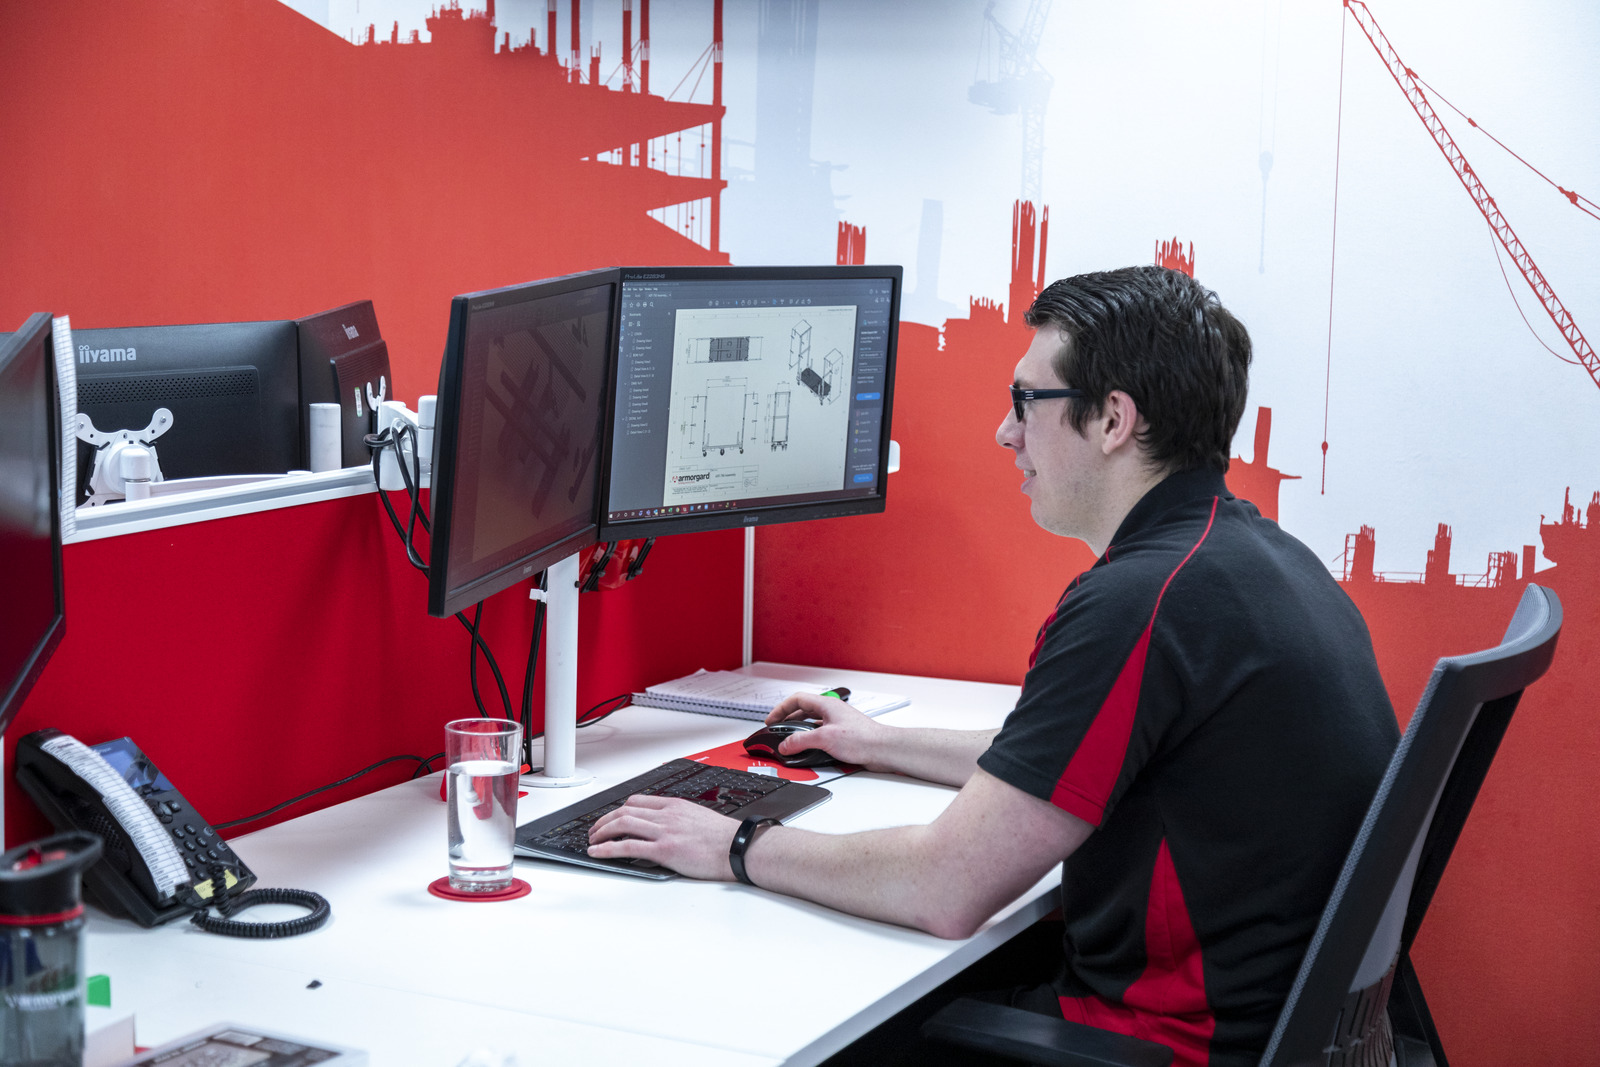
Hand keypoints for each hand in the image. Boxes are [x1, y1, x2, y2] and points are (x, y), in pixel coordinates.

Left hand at [587, 795, 742, 880]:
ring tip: (592, 840)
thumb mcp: (699, 819)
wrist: (739, 848)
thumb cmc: (726, 839)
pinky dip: (607, 848)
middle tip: (595, 830)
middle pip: (625, 810)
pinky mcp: (664, 849)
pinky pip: (627, 846)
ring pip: (622, 824)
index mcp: (675, 805)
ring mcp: (664, 831)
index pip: (638, 801)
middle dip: (604, 820)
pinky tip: (597, 852)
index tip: (612, 818)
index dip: (619, 810)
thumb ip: (680, 821)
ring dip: (601, 831)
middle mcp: (667, 814)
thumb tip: (667, 830)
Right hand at [765, 691, 891, 769]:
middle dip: (787, 720)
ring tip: (789, 740)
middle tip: (777, 729)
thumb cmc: (862, 738)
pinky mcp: (841, 735)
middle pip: (803, 711)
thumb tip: (786, 745)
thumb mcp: (824, 739)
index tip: (771, 720)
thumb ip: (801, 742)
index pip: (796, 700)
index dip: (781, 709)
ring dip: (799, 731)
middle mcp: (831, 711)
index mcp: (826, 705)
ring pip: (811, 723)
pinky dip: (810, 739)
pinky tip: (808, 749)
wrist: (882, 749)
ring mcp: (836, 723)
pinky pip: (820, 733)